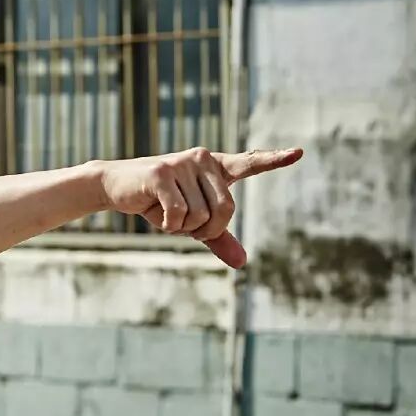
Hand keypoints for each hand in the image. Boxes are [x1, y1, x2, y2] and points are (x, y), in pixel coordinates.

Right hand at [98, 146, 303, 268]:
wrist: (116, 187)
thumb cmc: (157, 202)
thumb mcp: (190, 221)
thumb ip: (218, 237)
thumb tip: (242, 262)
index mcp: (214, 167)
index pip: (249, 163)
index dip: (274, 159)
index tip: (299, 153)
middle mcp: (203, 159)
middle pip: (226, 210)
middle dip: (206, 230)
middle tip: (185, 226)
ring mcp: (183, 163)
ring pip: (200, 216)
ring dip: (182, 228)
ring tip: (165, 213)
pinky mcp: (163, 173)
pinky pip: (179, 213)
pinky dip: (168, 224)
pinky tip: (154, 212)